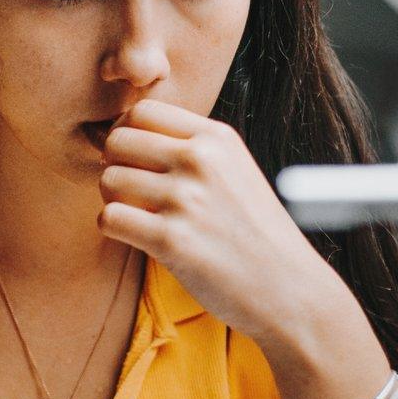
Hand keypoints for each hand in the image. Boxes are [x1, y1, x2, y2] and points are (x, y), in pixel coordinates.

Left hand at [96, 100, 342, 342]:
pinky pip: (109, 219)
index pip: (142, 111)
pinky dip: (112, 228)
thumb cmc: (257, 233)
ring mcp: (185, 199)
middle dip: (112, 164)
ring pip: (108, 180)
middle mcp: (200, 161)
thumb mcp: (237, 169)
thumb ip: (195, 149)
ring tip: (135, 214)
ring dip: (112, 199)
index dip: (124, 132)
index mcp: (217, 138)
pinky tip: (134, 236)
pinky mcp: (171, 240)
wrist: (288, 287)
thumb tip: (130, 135)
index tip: (130, 156)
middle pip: (117, 141)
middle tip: (127, 189)